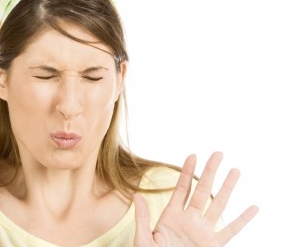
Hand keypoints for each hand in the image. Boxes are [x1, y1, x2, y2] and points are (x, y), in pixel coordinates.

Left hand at [133, 152, 257, 246]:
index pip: (182, 188)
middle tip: (218, 153)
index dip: (187, 172)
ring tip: (235, 170)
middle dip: (210, 172)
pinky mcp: (214, 245)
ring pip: (218, 205)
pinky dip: (243, 220)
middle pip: (202, 191)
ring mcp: (203, 231)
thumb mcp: (143, 238)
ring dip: (227, 188)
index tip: (193, 155)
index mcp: (171, 216)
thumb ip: (142, 217)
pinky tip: (253, 208)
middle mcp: (190, 220)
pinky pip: (231, 231)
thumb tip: (137, 195)